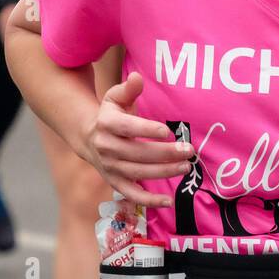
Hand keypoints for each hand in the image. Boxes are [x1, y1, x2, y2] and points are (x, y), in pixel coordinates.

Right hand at [80, 72, 192, 207]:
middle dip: (165, 153)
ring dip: (164, 172)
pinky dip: (149, 201)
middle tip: (188, 150)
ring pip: (138, 172)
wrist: (89, 138)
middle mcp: (106, 147)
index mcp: (106, 123)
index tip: (167, 131)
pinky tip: (168, 201)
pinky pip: (132, 194)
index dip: (146, 130)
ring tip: (186, 167)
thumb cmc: (110, 115)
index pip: (127, 128)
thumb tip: (137, 77)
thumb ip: (128, 89)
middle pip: (137, 153)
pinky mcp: (114, 181)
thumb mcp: (116, 97)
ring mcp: (110, 167)